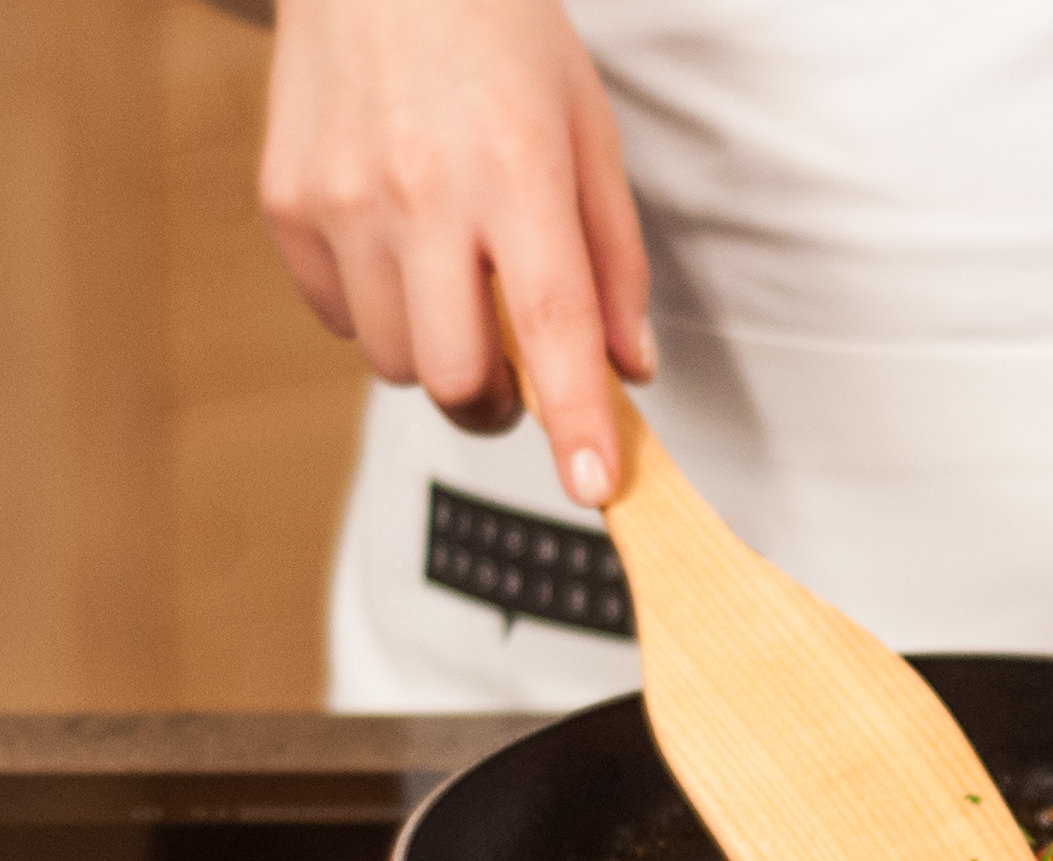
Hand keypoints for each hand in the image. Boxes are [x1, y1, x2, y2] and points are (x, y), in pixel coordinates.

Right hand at [261, 0, 651, 505]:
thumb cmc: (499, 36)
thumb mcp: (590, 133)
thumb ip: (616, 262)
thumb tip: (630, 371)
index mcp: (515, 170)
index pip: (552, 327)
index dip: (576, 421)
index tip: (594, 487)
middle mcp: (419, 189)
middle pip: (458, 375)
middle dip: (499, 404)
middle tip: (521, 380)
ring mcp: (341, 198)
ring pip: (398, 361)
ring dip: (440, 354)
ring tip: (457, 282)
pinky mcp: (286, 202)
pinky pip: (340, 318)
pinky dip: (381, 311)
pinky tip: (401, 246)